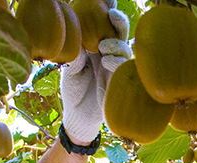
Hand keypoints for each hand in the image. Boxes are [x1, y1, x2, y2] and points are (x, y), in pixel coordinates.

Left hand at [60, 6, 131, 144]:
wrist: (80, 118)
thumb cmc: (74, 91)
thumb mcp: (70, 71)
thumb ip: (75, 56)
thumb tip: (78, 41)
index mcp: (95, 46)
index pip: (103, 24)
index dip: (107, 10)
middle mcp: (109, 53)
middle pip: (119, 31)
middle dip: (118, 20)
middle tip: (111, 12)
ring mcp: (117, 67)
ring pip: (125, 47)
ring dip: (116, 42)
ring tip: (103, 46)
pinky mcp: (121, 82)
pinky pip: (126, 67)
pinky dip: (117, 60)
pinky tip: (106, 61)